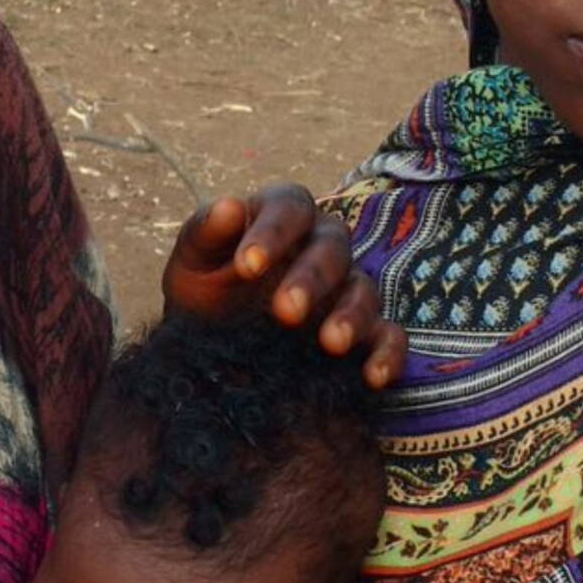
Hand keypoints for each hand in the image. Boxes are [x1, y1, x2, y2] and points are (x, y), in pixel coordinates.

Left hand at [161, 185, 406, 388]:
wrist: (211, 347)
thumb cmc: (203, 291)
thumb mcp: (192, 263)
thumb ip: (205, 232)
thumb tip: (230, 206)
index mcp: (282, 214)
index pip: (290, 207)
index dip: (272, 233)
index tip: (247, 267)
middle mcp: (322, 245)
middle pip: (333, 247)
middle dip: (311, 278)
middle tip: (284, 312)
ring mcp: (347, 288)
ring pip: (364, 289)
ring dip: (352, 315)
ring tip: (330, 344)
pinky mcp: (365, 331)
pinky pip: (390, 336)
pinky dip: (387, 354)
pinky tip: (372, 377)